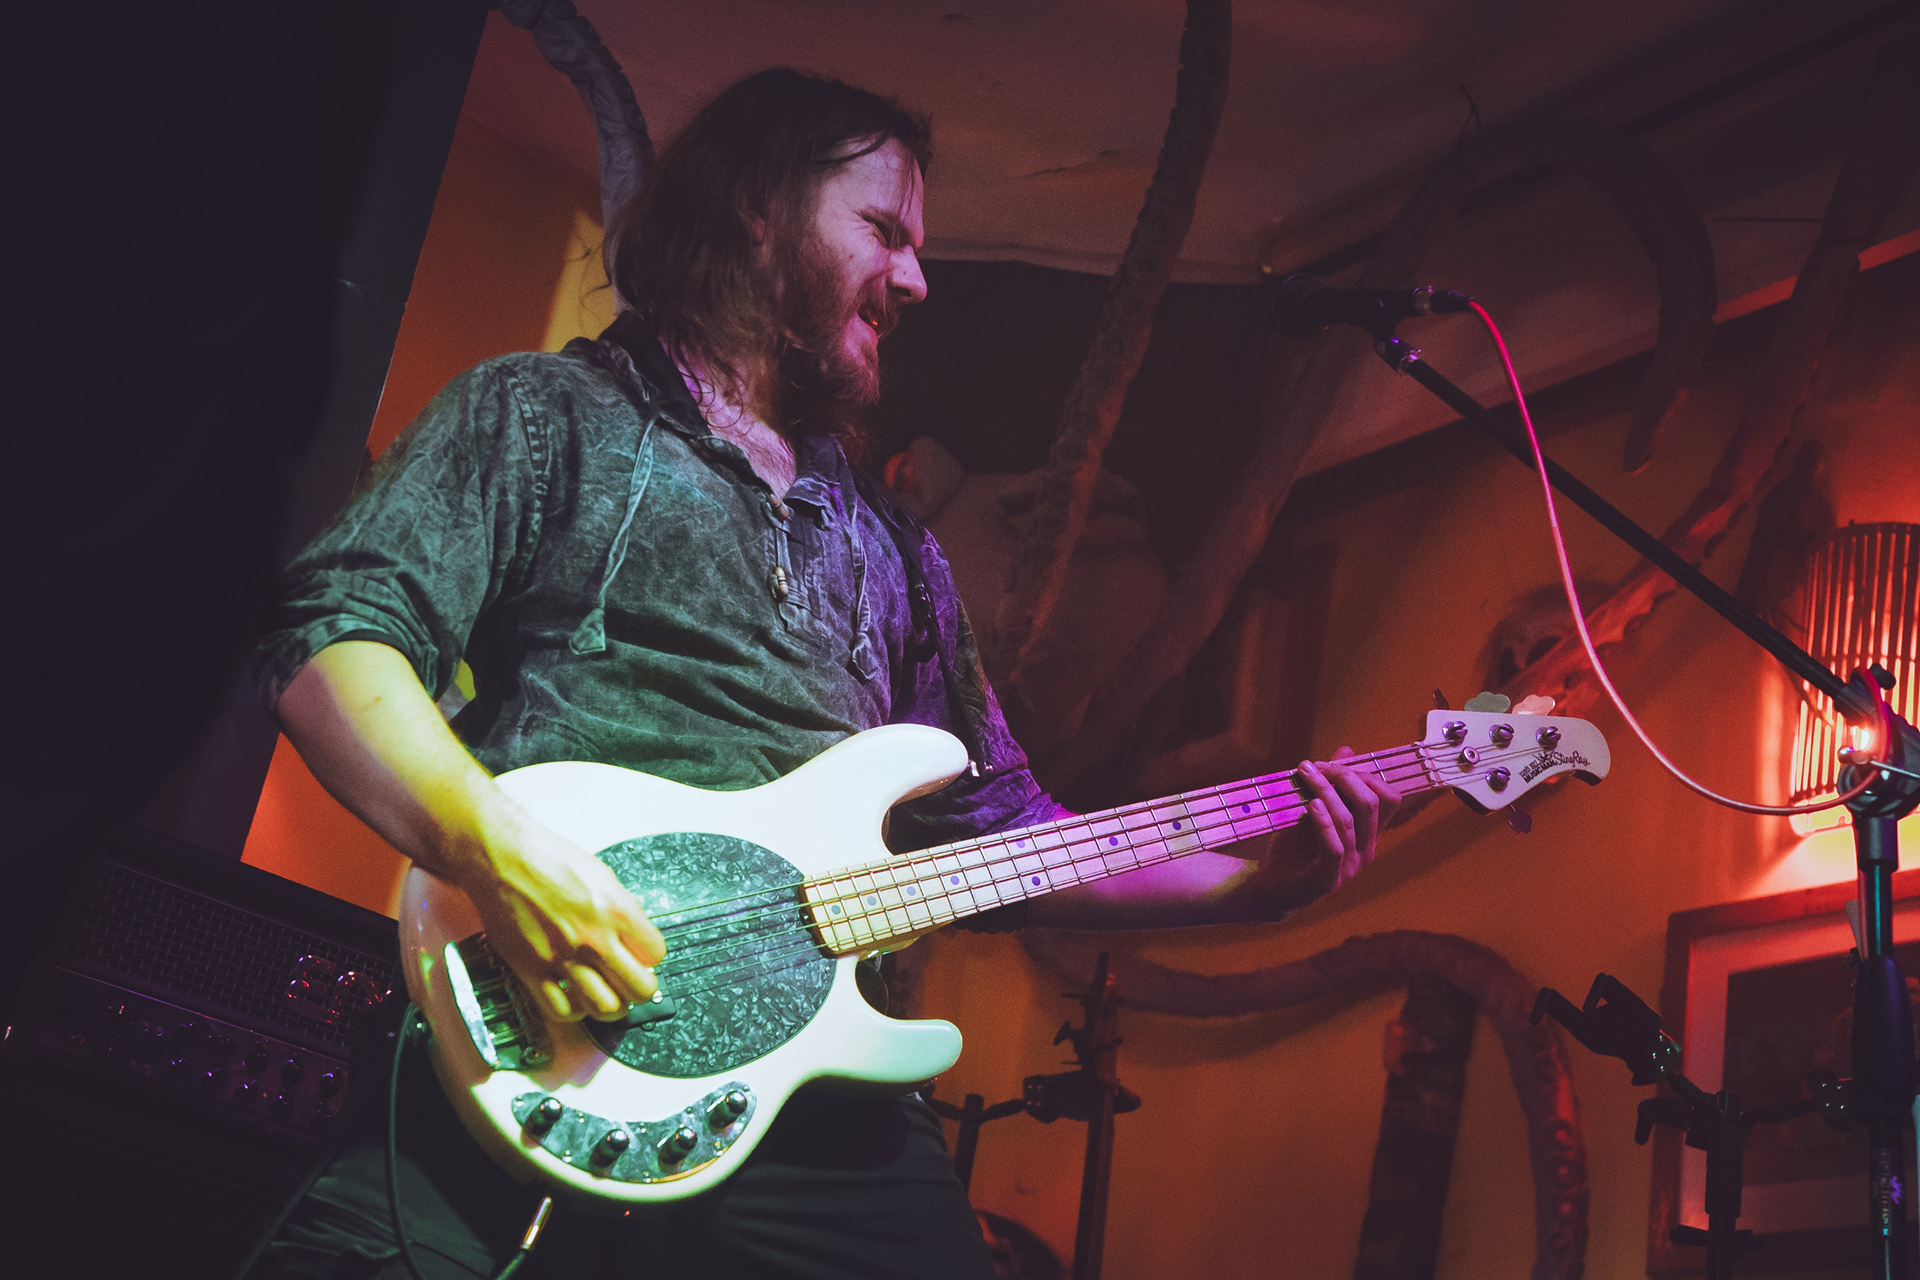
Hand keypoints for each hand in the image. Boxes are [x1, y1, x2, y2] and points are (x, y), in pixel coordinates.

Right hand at [459, 808, 666, 1023]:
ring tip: (606, 996)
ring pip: (606, 1008)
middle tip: (631, 984)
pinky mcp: (533, 971)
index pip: (656, 953)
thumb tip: (635, 935)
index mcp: (617, 910)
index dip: (650, 957)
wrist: (502, 858)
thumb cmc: (548, 859)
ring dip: (611, 1006)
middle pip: (640, 989)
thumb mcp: (602, 875)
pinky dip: (574, 1012)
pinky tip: (574, 999)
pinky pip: (562, 1011)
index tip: (641, 957)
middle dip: (640, 990)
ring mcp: (564, 958)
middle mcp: (595, 938)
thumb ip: (622, 907)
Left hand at [1294, 747, 1401, 888]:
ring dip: (1326, 791)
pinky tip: (1312, 804)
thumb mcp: (1313, 810)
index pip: (1389, 798)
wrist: (1270, 886)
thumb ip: (1332, 784)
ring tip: (1305, 774)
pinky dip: (1324, 822)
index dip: (1366, 774)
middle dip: (1345, 777)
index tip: (1333, 762)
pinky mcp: (1328, 881)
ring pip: (1349, 821)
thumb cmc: (1294, 848)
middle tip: (1317, 766)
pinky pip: (1334, 848)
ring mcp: (1349, 868)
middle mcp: (1366, 851)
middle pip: (1371, 804)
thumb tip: (1346, 750)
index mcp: (1368, 834)